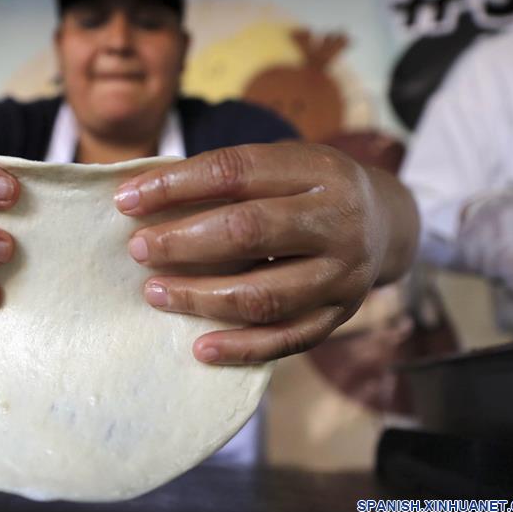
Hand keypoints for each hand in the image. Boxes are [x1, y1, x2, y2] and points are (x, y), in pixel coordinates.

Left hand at [114, 143, 417, 363]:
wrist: (386, 221)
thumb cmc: (310, 189)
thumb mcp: (282, 164)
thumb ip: (227, 179)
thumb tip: (144, 197)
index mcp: (315, 170)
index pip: (233, 172)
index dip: (175, 186)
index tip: (126, 201)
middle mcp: (335, 221)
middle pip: (249, 231)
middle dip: (183, 242)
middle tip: (140, 249)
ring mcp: (342, 274)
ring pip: (264, 294)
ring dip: (201, 297)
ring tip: (155, 293)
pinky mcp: (341, 315)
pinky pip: (287, 340)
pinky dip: (240, 347)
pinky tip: (199, 347)